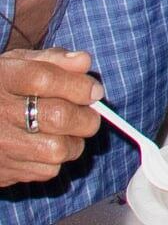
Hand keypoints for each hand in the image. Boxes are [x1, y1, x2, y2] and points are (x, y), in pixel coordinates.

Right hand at [0, 50, 100, 187]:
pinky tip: (47, 147)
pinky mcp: (4, 171)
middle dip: (86, 116)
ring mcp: (1, 146)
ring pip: (58, 149)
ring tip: (68, 131)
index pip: (44, 79)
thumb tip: (84, 63)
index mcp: (4, 79)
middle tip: (88, 113)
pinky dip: (56, 160)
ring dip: (74, 141)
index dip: (77, 85)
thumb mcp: (20, 64)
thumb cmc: (3, 88)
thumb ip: (54, 60)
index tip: (94, 91)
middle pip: (58, 117)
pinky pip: (48, 171)